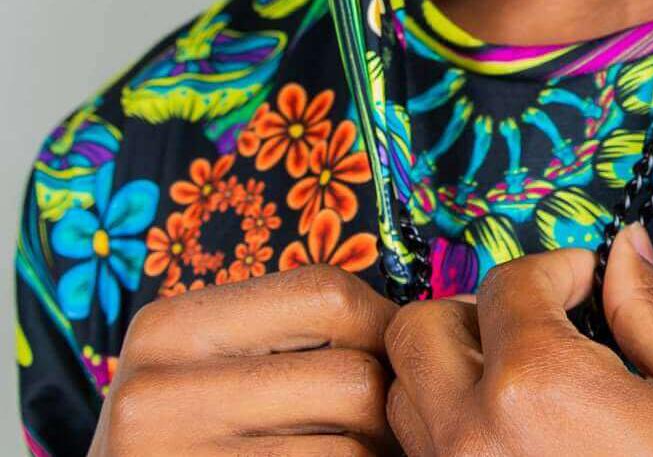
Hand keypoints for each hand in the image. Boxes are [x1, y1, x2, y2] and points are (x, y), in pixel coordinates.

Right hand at [88, 263, 402, 454]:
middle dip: (386, 408)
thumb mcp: (200, 375)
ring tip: (364, 454)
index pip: (326, 294)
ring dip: (374, 455)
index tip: (397, 358)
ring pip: (350, 449)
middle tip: (388, 427)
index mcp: (167, 329)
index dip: (382, 325)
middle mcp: (157, 395)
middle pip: (350, 378)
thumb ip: (281, 338)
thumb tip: (414, 327)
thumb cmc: (180, 448)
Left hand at [383, 223, 652, 456]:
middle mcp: (473, 441)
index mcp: (538, 386)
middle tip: (538, 325)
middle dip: (477, 313)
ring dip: (451, 378)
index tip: (586, 282)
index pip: (506, 284)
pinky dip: (452, 439)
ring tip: (522, 388)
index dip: (555, 270)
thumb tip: (628, 250)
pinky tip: (516, 443)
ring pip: (405, 402)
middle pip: (419, 332)